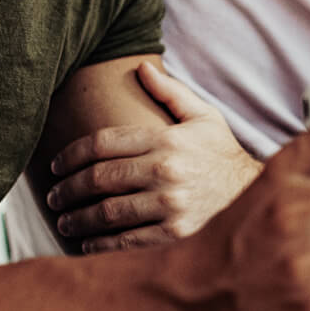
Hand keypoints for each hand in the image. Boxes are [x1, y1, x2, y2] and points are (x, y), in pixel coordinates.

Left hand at [48, 63, 263, 251]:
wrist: (256, 193)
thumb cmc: (221, 153)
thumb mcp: (203, 116)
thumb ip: (170, 92)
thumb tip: (141, 67)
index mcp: (166, 139)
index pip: (103, 143)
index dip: (71, 155)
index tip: (55, 165)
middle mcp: (165, 171)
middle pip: (99, 178)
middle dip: (68, 188)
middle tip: (54, 196)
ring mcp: (169, 205)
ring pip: (107, 212)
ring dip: (77, 218)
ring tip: (63, 221)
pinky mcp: (174, 234)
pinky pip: (126, 241)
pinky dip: (100, 243)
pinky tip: (86, 242)